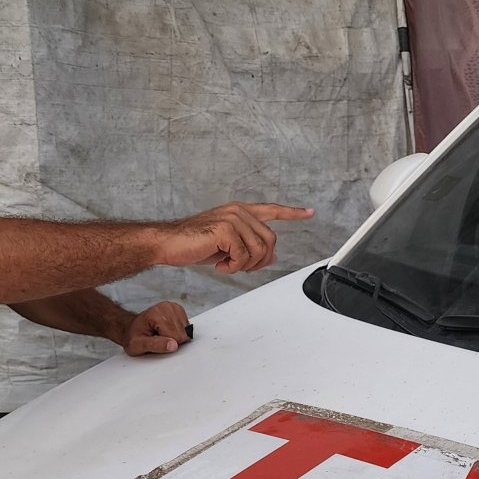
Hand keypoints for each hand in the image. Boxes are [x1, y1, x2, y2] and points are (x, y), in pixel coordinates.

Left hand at [121, 301, 191, 354]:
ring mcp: (173, 307)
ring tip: (161, 333)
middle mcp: (165, 307)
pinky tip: (168, 329)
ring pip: (186, 330)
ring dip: (175, 335)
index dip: (167, 345)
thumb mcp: (137, 345)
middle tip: (157, 338)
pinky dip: (178, 330)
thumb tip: (173, 345)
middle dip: (172, 340)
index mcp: (155, 314)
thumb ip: (155, 345)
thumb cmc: (134, 336)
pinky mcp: (178, 309)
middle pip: (182, 333)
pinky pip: (187, 326)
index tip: (155, 340)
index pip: (175, 336)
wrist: (132, 328)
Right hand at [158, 202, 314, 273]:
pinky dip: (233, 267)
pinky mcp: (226, 229)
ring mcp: (233, 218)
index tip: (309, 213)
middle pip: (270, 241)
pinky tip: (219, 264)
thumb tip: (271, 256)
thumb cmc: (193, 244)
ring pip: (259, 250)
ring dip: (244, 265)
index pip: (272, 210)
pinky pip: (243, 256)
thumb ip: (249, 247)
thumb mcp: (228, 247)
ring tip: (225, 264)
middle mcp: (239, 211)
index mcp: (240, 211)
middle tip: (238, 266)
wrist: (168, 244)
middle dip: (259, 260)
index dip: (292, 213)